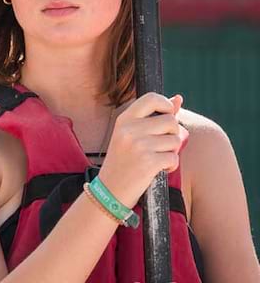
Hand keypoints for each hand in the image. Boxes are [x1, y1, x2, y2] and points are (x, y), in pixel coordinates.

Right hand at [97, 92, 183, 208]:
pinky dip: (171, 165)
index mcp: (124, 119)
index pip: (152, 98)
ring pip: (175, 140)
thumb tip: (178, 98)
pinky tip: (159, 169)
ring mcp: (138, 146)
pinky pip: (174, 157)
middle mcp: (129, 129)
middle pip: (170, 121)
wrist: (110, 189)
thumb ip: (155, 116)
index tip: (166, 116)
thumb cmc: (124, 160)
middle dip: (173, 134)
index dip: (166, 105)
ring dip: (172, 151)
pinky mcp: (147, 162)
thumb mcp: (131, 134)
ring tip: (157, 158)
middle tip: (162, 144)